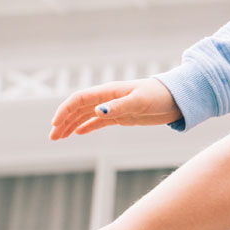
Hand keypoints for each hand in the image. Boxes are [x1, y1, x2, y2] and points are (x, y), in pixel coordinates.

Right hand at [48, 78, 181, 139]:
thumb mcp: (140, 102)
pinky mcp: (121, 115)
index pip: (80, 99)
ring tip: (59, 137)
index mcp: (109, 92)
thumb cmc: (159, 96)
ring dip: (72, 125)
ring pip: (86, 115)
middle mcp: (108, 98)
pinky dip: (87, 125)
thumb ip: (119, 107)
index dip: (65, 110)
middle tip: (52, 137)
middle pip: (79, 108)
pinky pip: (99, 121)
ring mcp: (114, 107)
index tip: (55, 124)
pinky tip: (78, 133)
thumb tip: (97, 111)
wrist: (176, 99)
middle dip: (64, 121)